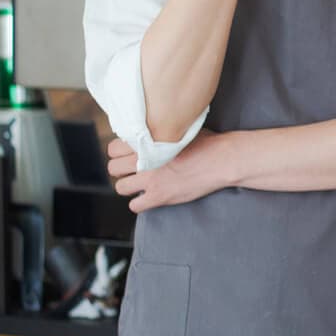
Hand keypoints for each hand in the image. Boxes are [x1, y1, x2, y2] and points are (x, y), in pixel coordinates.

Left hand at [108, 132, 230, 212]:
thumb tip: (149, 133)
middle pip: (113, 168)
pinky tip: (149, 197)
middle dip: (121, 169)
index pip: (113, 148)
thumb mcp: (178, 129)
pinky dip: (139, 203)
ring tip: (140, 185)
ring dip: (128, 186)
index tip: (127, 155)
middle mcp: (145, 159)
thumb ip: (159, 132)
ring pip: (120, 187)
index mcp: (148, 141)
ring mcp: (151, 179)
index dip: (119, 152)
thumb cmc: (206, 143)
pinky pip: (135, 205)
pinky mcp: (160, 196)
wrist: (222, 160)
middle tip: (133, 170)